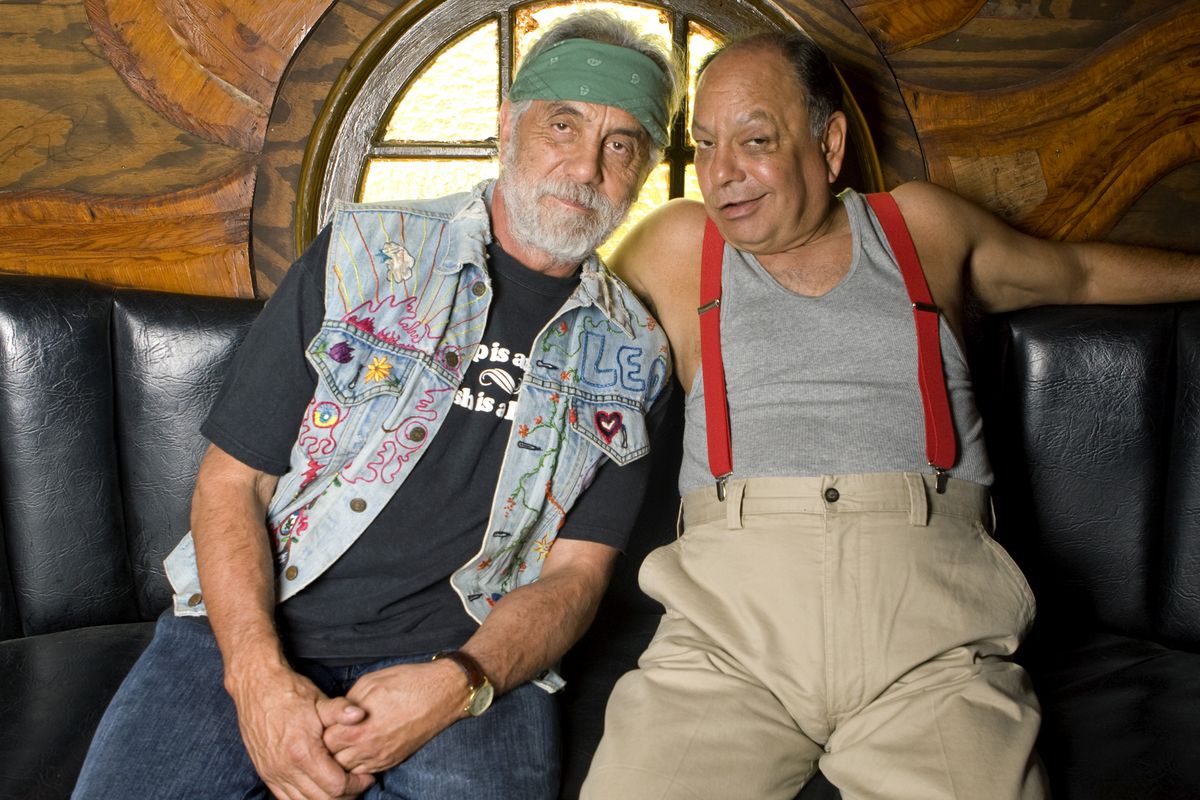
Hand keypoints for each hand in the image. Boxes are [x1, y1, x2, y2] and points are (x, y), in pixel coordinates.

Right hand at [228, 666, 374, 799]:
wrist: (257, 688)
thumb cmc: (291, 693)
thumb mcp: (320, 700)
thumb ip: (341, 710)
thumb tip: (360, 714)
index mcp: (302, 752)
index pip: (336, 786)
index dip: (356, 784)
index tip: (367, 776)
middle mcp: (285, 768)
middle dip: (345, 795)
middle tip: (358, 783)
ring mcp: (273, 773)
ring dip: (325, 798)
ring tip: (341, 785)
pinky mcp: (266, 774)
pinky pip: (287, 799)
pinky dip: (305, 798)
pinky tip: (319, 788)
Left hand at [323, 659, 468, 772]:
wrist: (443, 693)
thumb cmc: (408, 682)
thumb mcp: (369, 683)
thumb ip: (347, 703)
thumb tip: (336, 715)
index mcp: (359, 729)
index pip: (325, 742)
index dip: (323, 729)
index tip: (325, 720)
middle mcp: (369, 749)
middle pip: (334, 760)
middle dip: (330, 746)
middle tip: (333, 730)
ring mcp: (382, 758)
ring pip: (349, 770)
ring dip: (344, 756)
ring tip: (345, 740)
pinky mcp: (394, 760)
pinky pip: (367, 771)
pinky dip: (360, 762)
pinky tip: (361, 746)